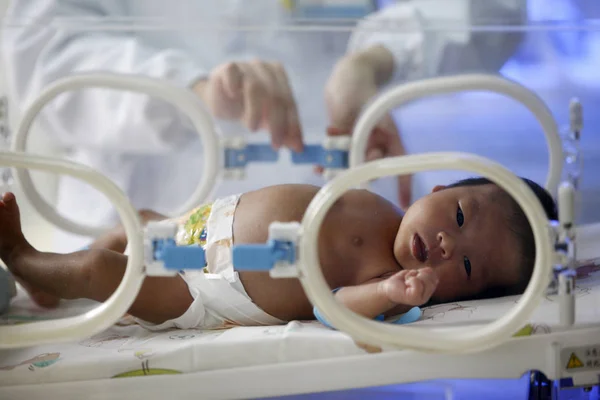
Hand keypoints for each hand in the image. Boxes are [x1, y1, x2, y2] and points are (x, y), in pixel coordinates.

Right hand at [193, 61, 302, 151]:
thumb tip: (297, 146)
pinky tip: (233, 97)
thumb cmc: (245, 107)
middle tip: (276, 143)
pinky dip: (234, 87)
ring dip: (255, 112)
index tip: (295, 145)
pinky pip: (233, 74)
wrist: (219, 98)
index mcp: (280, 77)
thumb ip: (282, 131)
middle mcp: (266, 69)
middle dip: (278, 123)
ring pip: (256, 88)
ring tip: (253, 128)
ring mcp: (247, 66)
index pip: (290, 102)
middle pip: (276, 96)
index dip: (293, 124)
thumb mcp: (265, 121)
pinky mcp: (229, 67)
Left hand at [324, 47, 411, 209]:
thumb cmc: (360, 87)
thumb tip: (353, 161)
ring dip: (337, 168)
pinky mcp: (343, 139)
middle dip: (354, 173)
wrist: (346, 74)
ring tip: (322, 170)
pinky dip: (327, 160)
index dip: (403, 184)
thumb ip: (360, 137)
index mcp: (388, 136)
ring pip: (350, 164)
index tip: (405, 202)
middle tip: (338, 174)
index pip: (399, 164)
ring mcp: (358, 141)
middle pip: (368, 167)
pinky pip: (337, 156)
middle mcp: (375, 142)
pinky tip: (317, 164)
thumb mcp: (365, 112)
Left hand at [380, 268, 438, 305]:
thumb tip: (430, 270)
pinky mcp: (414, 298)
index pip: (434, 276)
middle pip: (430, 277)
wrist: (387, 289)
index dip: (423, 272)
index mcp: (428, 291)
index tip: (414, 276)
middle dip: (418, 273)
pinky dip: (410, 279)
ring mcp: (421, 299)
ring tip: (407, 282)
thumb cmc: (401, 282)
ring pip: (424, 279)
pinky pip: (417, 282)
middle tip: (409, 279)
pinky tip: (405, 284)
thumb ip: (425, 273)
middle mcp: (426, 297)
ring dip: (412, 276)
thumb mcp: (416, 274)